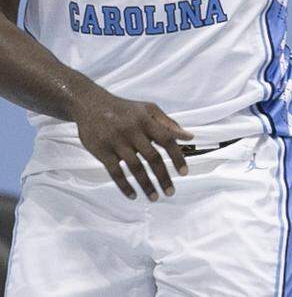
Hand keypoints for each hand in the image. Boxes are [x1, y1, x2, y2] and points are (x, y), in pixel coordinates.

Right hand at [73, 84, 192, 199]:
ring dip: (146, 185)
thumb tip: (189, 137)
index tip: (184, 172)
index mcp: (146, 120)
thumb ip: (168, 123)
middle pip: (152, 157)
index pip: (166, 139)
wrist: (92, 105)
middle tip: (171, 192)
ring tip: (155, 197)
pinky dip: (125, 186)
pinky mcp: (102, 152)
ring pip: (135, 167)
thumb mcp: (148, 109)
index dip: (177, 156)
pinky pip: (115, 172)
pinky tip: (134, 195)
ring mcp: (116, 142)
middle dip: (163, 176)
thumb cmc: (125, 109)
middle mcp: (133, 131)